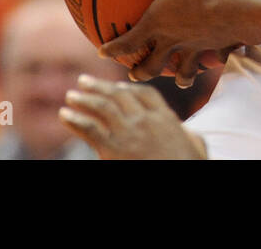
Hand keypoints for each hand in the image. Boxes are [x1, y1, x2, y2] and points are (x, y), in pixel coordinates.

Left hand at [60, 75, 206, 158]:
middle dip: (100, 86)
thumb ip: (190, 135)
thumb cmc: (188, 165)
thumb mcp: (197, 146)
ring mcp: (129, 133)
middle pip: (120, 95)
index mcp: (166, 117)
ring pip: (103, 106)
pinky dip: (75, 120)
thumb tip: (189, 134)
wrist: (179, 178)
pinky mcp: (113, 149)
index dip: (129, 88)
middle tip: (83, 81)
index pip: (145, 93)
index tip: (117, 87)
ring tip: (71, 96)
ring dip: (84, 99)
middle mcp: (146, 120)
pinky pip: (90, 128)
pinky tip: (64, 114)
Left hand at [99, 0, 245, 85]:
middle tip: (135, 75)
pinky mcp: (214, 50)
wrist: (235, 13)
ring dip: (178, 76)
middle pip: (152, 67)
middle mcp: (171, 43)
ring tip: (178, 79)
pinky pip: (212, 61)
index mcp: (155, 27)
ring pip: (182, 72)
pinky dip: (211, 63)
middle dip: (142, 72)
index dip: (113, 49)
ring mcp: (194, 49)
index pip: (128, 43)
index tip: (101, 53)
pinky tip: (217, 60)